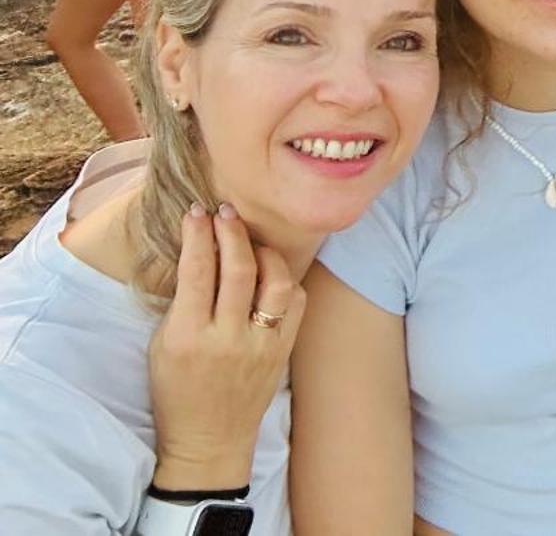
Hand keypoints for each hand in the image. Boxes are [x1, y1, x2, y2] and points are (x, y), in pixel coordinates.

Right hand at [149, 204, 303, 491]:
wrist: (208, 441)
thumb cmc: (177, 392)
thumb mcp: (162, 347)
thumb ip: (182, 303)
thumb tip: (201, 252)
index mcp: (188, 336)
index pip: (197, 270)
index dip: (198, 235)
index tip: (197, 212)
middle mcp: (228, 338)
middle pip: (240, 268)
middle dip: (232, 232)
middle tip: (226, 212)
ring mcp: (262, 344)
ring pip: (277, 281)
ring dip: (265, 251)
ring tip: (252, 240)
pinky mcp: (284, 351)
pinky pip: (296, 302)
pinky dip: (286, 280)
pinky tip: (273, 271)